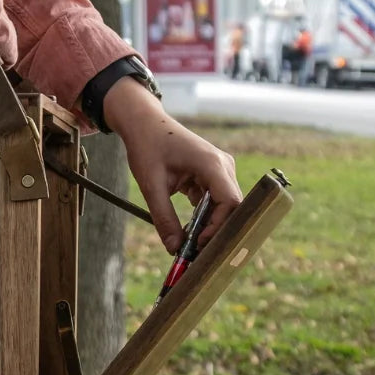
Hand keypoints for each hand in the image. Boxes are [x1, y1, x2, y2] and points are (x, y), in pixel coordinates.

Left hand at [102, 77, 241, 253]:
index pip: (230, 203)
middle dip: (214, 231)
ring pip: (223, 206)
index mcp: (212, 164)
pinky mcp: (212, 174)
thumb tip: (174, 249)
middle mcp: (222, 166)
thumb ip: (164, 218)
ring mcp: (219, 169)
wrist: (143, 122)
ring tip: (191, 244)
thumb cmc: (147, 146)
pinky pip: (214, 200)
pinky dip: (203, 216)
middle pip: (230, 207)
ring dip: (208, 225)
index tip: (198, 244)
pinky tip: (189, 229)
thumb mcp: (151, 184)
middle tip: (195, 252)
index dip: (219, 227)